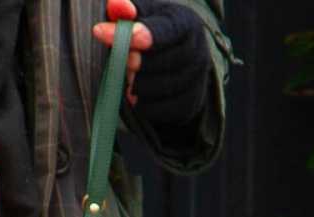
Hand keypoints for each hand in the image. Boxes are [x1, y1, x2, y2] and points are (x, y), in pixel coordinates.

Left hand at [93, 1, 210, 124]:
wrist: (177, 59)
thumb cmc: (154, 34)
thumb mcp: (142, 16)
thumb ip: (126, 10)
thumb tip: (115, 5)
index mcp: (185, 22)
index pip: (166, 31)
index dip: (144, 36)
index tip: (124, 38)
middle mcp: (198, 49)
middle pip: (166, 60)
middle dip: (139, 64)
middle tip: (125, 63)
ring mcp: (197, 78)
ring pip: (164, 87)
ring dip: (139, 86)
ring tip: (129, 79)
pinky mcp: (191, 103)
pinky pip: (163, 109)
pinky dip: (144, 105)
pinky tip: (136, 96)